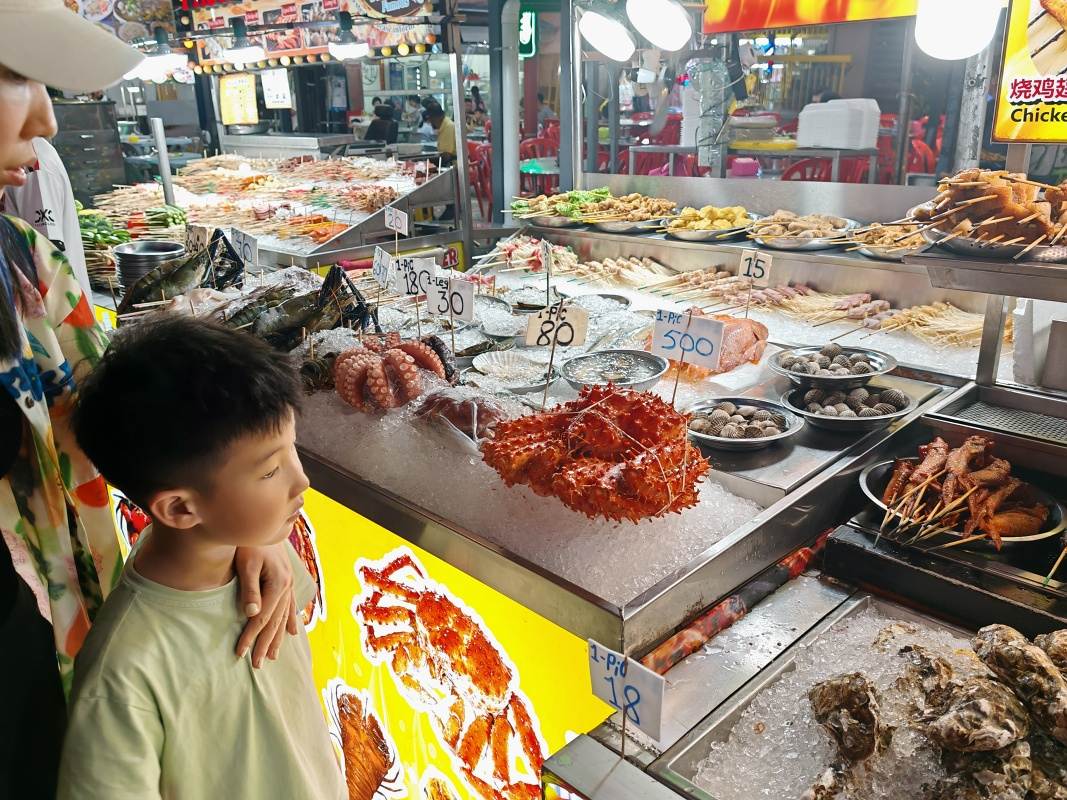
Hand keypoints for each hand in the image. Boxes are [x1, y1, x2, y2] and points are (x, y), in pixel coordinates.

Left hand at [234, 543, 298, 667]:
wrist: (262, 522)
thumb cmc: (251, 542)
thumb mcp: (246, 563)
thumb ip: (250, 589)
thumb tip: (251, 614)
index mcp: (277, 584)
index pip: (261, 618)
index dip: (251, 636)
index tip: (240, 653)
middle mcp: (286, 587)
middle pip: (275, 622)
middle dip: (265, 644)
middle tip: (256, 664)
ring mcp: (289, 584)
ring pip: (283, 616)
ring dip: (278, 637)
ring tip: (272, 655)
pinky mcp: (286, 580)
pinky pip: (290, 606)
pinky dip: (290, 620)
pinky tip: (291, 632)